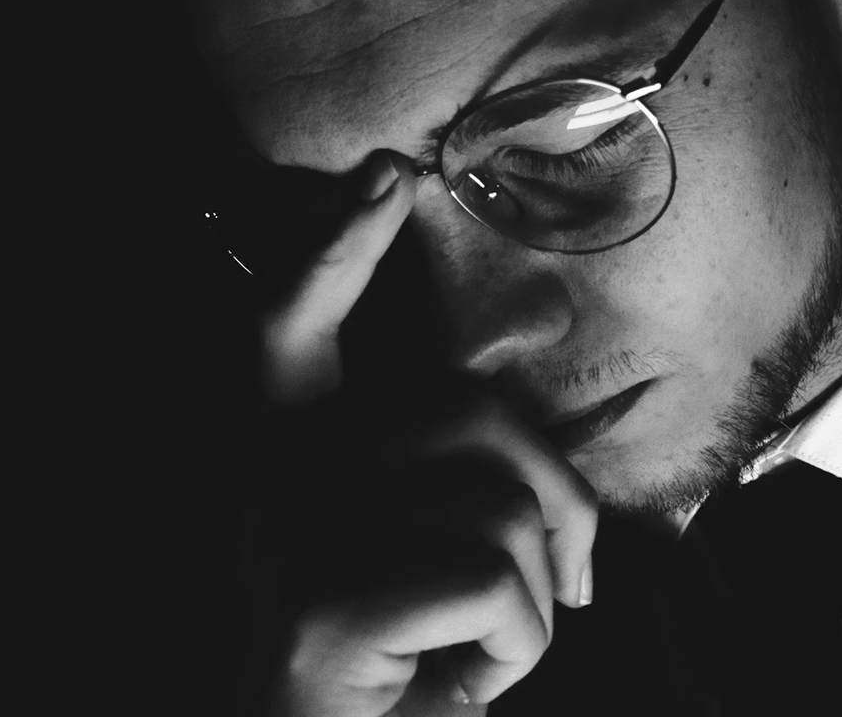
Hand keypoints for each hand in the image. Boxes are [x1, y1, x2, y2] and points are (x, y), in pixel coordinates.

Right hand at [250, 152, 598, 716]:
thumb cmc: (397, 683)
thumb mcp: (431, 576)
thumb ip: (459, 498)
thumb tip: (548, 488)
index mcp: (289, 467)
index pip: (285, 326)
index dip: (331, 252)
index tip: (383, 176)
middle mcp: (270, 490)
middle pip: (462, 413)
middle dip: (558, 496)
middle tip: (571, 587)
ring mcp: (290, 547)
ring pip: (497, 503)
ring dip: (537, 599)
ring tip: (481, 652)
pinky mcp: (323, 613)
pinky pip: (495, 581)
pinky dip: (520, 646)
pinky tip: (465, 684)